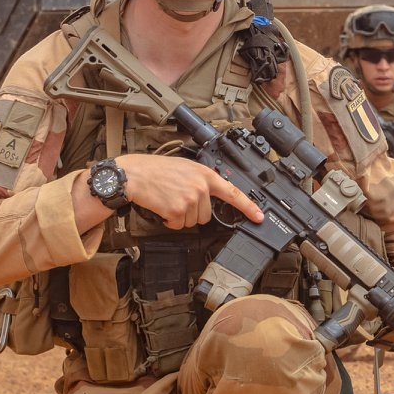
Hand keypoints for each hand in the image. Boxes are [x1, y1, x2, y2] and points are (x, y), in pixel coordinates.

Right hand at [119, 153, 263, 229]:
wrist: (134, 175)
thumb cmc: (155, 170)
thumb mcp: (185, 167)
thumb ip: (201, 180)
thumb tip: (209, 194)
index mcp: (205, 175)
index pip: (233, 192)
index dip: (248, 207)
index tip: (259, 217)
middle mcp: (201, 187)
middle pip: (206, 215)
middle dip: (192, 212)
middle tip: (177, 199)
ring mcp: (190, 199)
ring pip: (192, 222)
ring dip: (180, 217)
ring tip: (168, 200)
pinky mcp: (178, 211)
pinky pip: (179, 225)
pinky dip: (170, 221)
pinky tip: (163, 207)